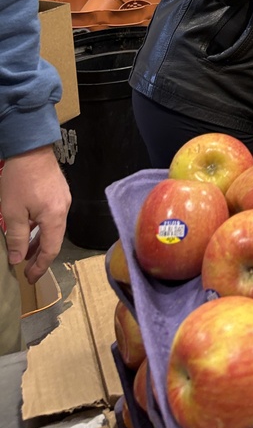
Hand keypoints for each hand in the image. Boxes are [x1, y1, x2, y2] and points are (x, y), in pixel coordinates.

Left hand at [2, 146, 70, 283]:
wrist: (31, 148)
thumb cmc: (20, 180)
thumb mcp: (13, 212)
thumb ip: (18, 238)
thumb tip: (18, 260)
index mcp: (55, 217)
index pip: (51, 250)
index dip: (40, 267)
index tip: (29, 279)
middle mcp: (64, 210)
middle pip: (54, 240)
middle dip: (39, 257)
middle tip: (26, 270)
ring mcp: (63, 199)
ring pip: (53, 228)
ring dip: (39, 242)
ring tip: (25, 252)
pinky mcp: (59, 192)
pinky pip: (51, 216)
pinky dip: (41, 227)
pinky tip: (29, 228)